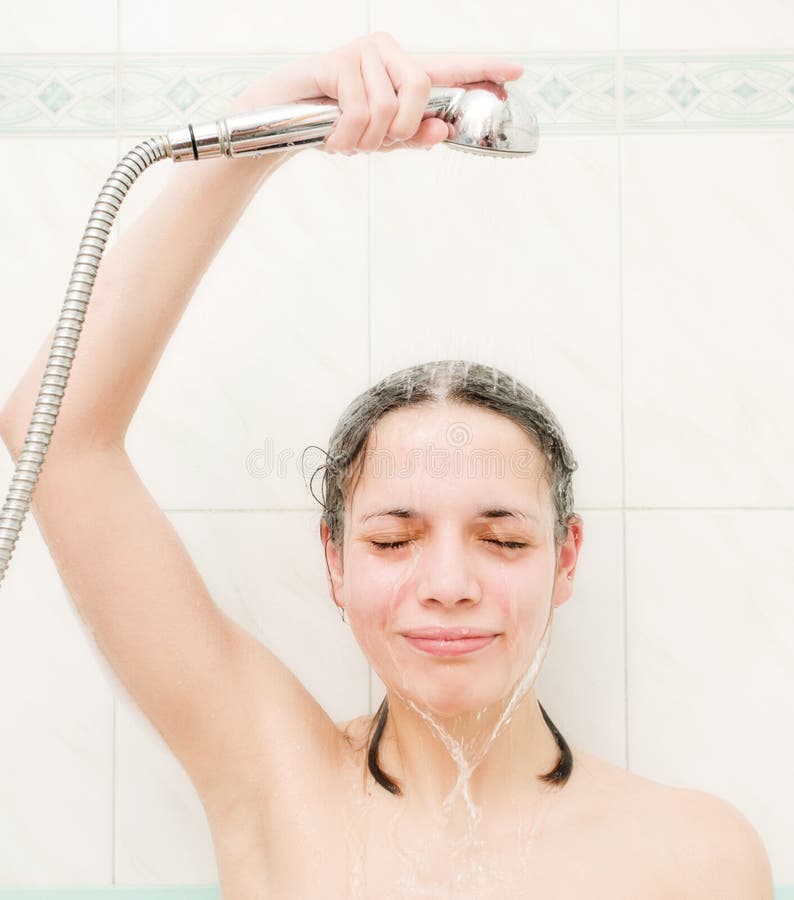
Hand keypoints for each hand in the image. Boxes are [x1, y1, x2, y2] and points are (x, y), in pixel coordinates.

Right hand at [228, 32, 523, 155]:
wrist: (276, 122)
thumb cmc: (332, 126)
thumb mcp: (377, 140)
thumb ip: (411, 138)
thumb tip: (444, 134)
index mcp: (400, 73)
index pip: (449, 69)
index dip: (483, 70)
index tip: (517, 73)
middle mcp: (385, 54)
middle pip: (421, 88)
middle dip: (402, 128)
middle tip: (376, 143)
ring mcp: (360, 53)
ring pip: (388, 107)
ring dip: (365, 139)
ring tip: (344, 140)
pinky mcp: (335, 62)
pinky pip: (360, 111)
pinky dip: (346, 138)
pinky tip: (331, 140)